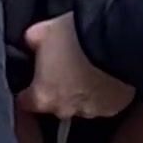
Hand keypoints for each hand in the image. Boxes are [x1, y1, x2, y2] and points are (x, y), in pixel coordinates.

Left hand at [18, 12, 133, 120]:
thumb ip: (31, 42)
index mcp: (43, 96)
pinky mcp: (114, 108)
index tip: (32, 80)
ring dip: (81, 91)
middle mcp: (66, 110)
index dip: (27, 90)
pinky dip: (102, 92)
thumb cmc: (77, 37)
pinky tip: (105, 75)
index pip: (25, 102)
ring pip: (80, 104)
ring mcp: (92, 111)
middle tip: (64, 68)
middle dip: (57, 90)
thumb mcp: (45, 31)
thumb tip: (29, 43)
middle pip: (55, 105)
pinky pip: (104, 103)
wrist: (118, 41)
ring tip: (88, 69)